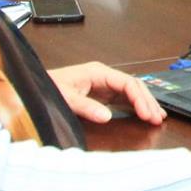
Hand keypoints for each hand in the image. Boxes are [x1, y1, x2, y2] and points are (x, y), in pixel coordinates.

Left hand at [45, 62, 165, 124]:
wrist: (34, 87)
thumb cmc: (49, 88)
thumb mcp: (65, 98)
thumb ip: (86, 107)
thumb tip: (107, 116)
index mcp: (98, 72)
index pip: (127, 83)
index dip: (140, 99)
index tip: (147, 113)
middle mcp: (104, 76)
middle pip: (133, 86)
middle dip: (147, 101)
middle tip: (157, 118)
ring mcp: (103, 85)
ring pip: (131, 92)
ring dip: (144, 103)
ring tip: (157, 117)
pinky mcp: (101, 94)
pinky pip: (123, 99)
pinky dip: (135, 106)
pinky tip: (144, 113)